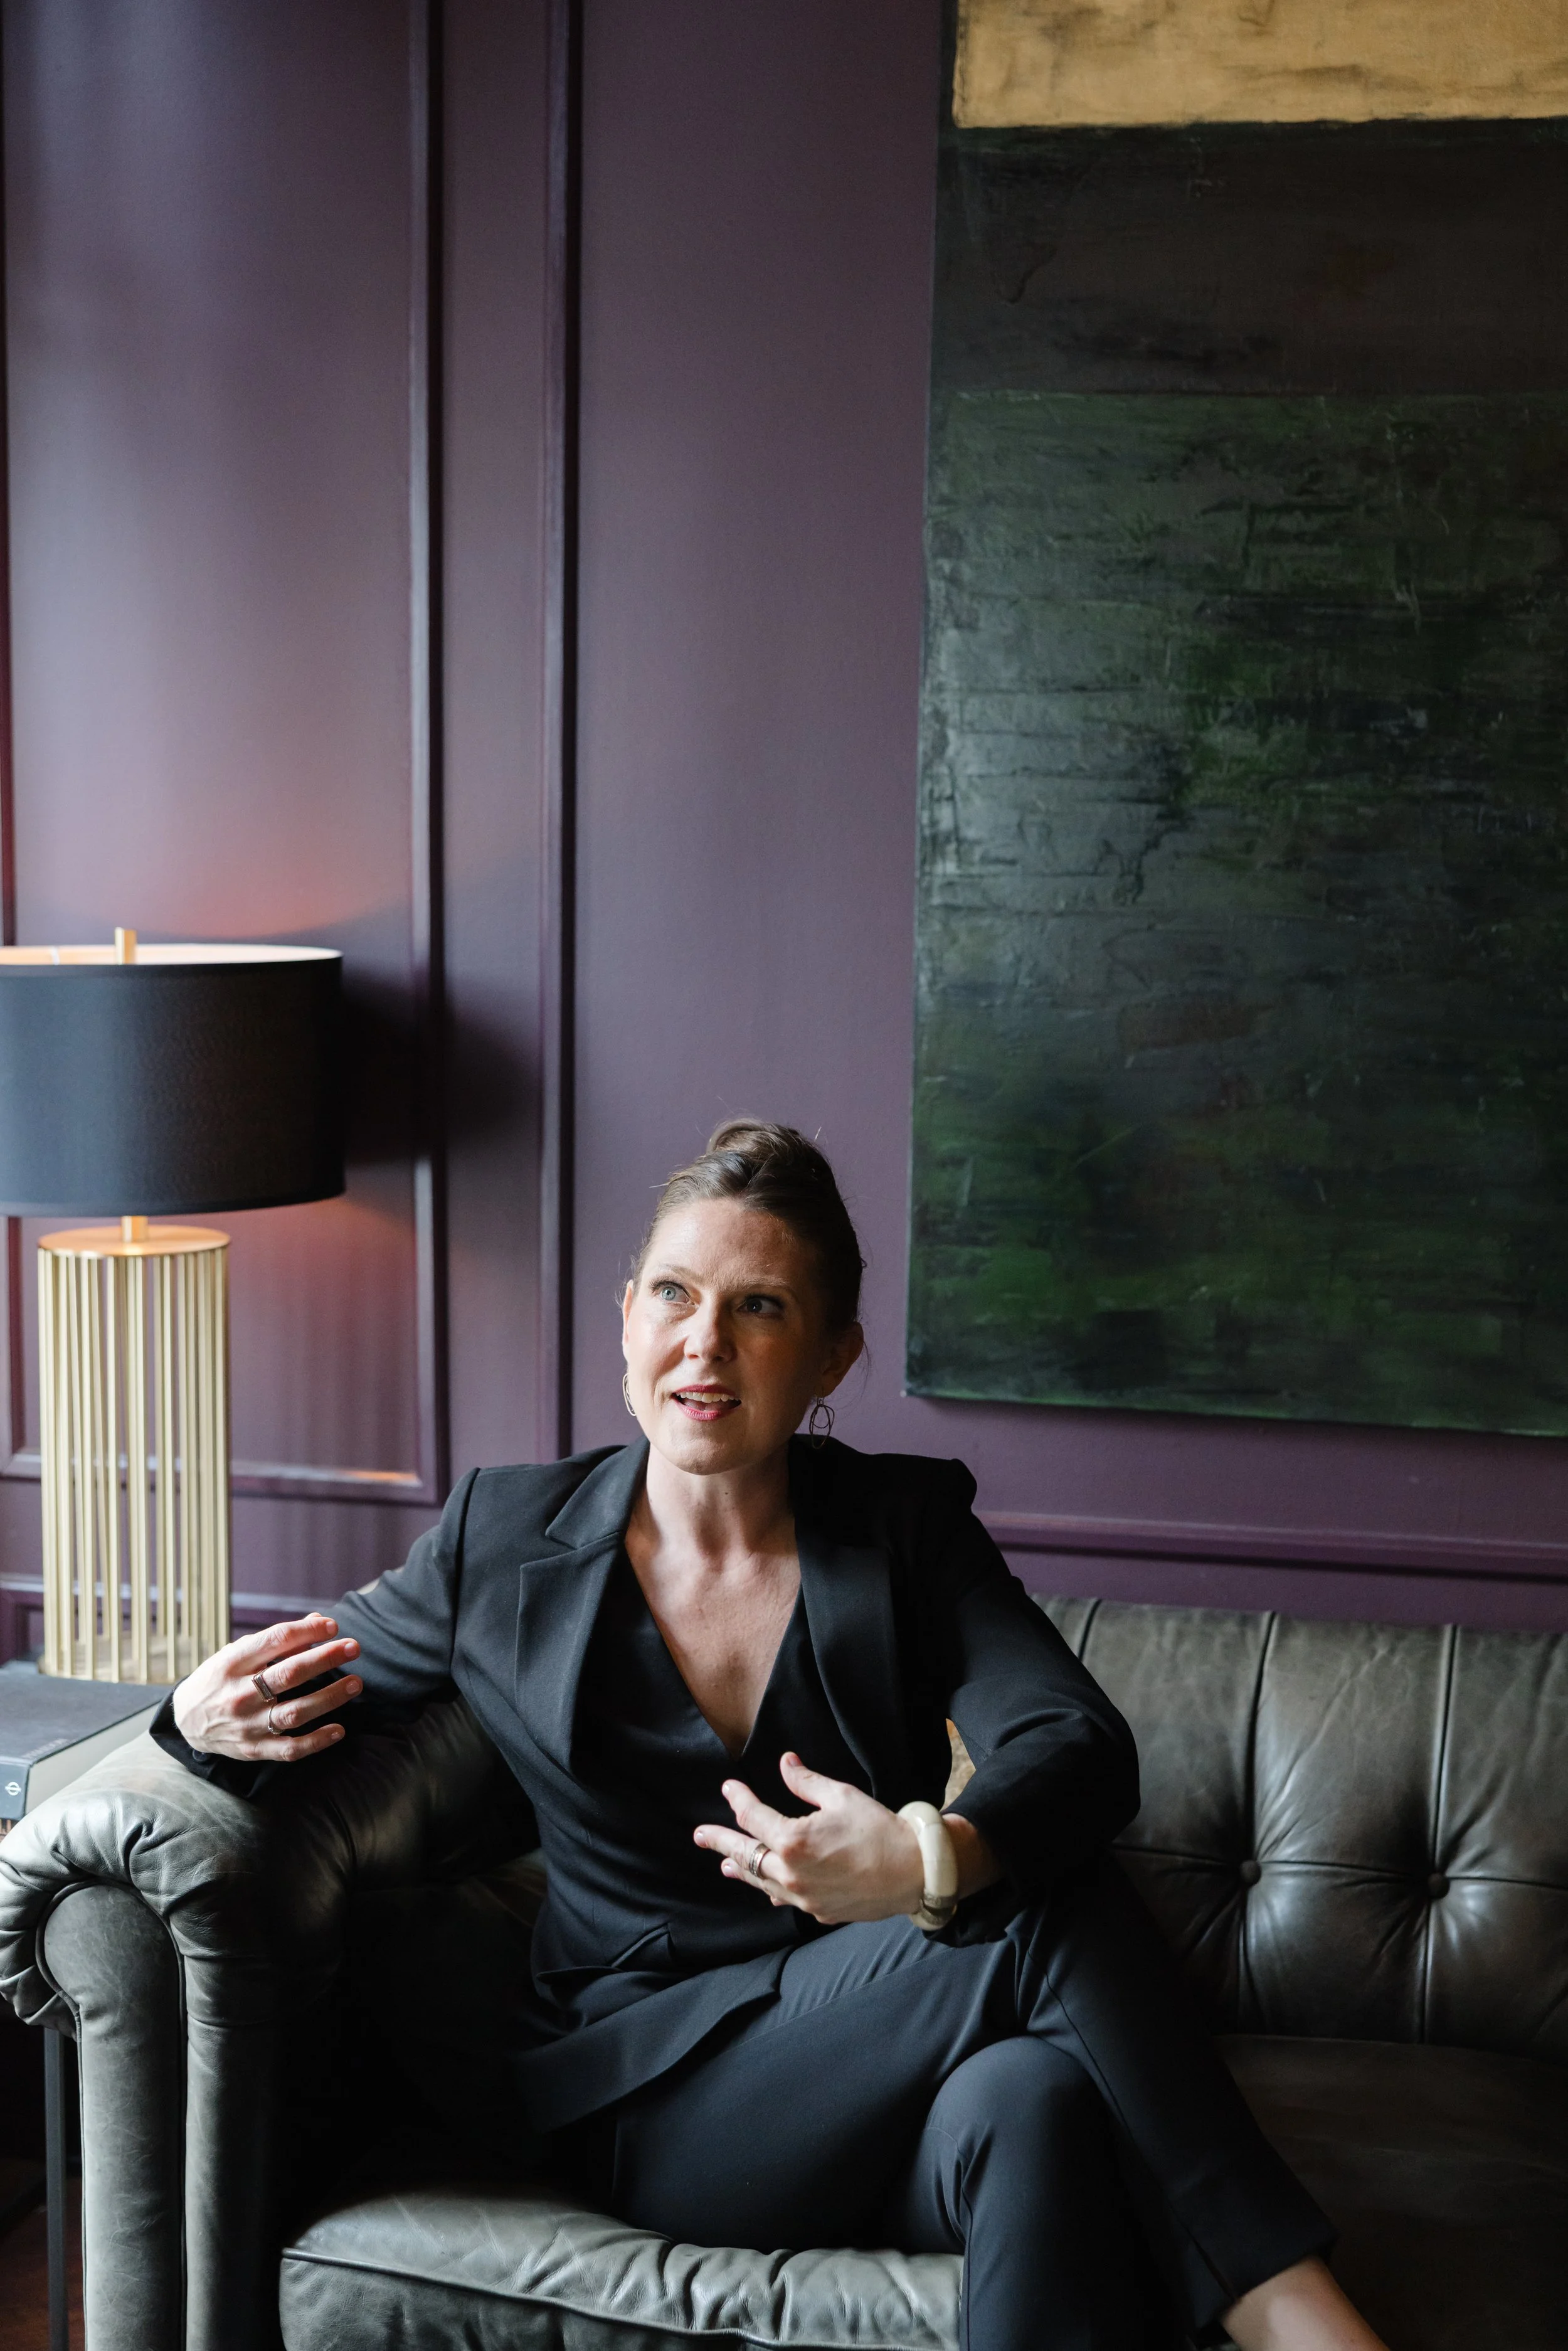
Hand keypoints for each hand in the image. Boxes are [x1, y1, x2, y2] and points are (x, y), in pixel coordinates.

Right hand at [172, 1615, 361, 1762]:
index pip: (276, 1640)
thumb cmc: (219, 1679)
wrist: (185, 1721)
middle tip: (353, 1647)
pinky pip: (289, 1749)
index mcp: (234, 1662)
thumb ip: (277, 1640)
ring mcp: (247, 1724)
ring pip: (294, 1712)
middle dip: (325, 1658)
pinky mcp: (254, 1749)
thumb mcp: (237, 1653)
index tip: (333, 1626)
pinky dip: (316, 1742)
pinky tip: (338, 1730)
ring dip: (329, 1698)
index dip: (307, 1631)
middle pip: (289, 1674)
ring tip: (354, 1683)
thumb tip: (318, 1621)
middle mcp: (239, 1693)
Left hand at [694, 1752, 924, 1924]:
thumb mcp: (842, 1796)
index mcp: (793, 1840)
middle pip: (746, 1855)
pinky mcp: (819, 1911)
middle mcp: (791, 1873)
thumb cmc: (880, 1830)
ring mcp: (803, 1897)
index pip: (753, 1817)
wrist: (914, 1872)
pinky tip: (768, 1889)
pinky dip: (772, 1890)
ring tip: (725, 1863)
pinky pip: (785, 1900)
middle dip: (720, 1841)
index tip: (729, 1788)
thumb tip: (786, 1764)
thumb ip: (807, 1782)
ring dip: (742, 1869)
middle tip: (700, 1835)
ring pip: (761, 1882)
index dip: (738, 1800)